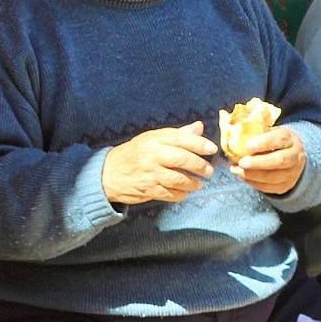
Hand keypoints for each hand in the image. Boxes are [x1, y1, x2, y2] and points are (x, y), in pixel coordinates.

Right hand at [102, 121, 217, 204]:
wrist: (109, 173)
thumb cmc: (135, 153)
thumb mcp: (153, 138)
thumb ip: (178, 134)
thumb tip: (199, 127)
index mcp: (155, 139)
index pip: (181, 138)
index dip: (199, 144)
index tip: (212, 149)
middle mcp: (153, 155)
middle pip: (181, 159)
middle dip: (199, 166)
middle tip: (209, 171)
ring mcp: (150, 173)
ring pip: (178, 179)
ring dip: (192, 183)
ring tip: (199, 184)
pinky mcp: (148, 189)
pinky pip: (170, 194)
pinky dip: (181, 194)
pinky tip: (185, 192)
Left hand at [232, 125, 305, 195]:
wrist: (292, 158)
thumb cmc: (275, 142)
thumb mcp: (270, 132)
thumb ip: (257, 132)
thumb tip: (233, 128)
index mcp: (291, 139)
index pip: (280, 139)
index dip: (264, 143)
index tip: (248, 145)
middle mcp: (295, 156)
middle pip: (280, 161)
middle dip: (258, 163)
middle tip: (241, 162)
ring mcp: (292, 173)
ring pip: (273, 177)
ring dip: (252, 175)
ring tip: (236, 170)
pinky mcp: (285, 186)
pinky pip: (268, 187)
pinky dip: (253, 182)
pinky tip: (242, 176)